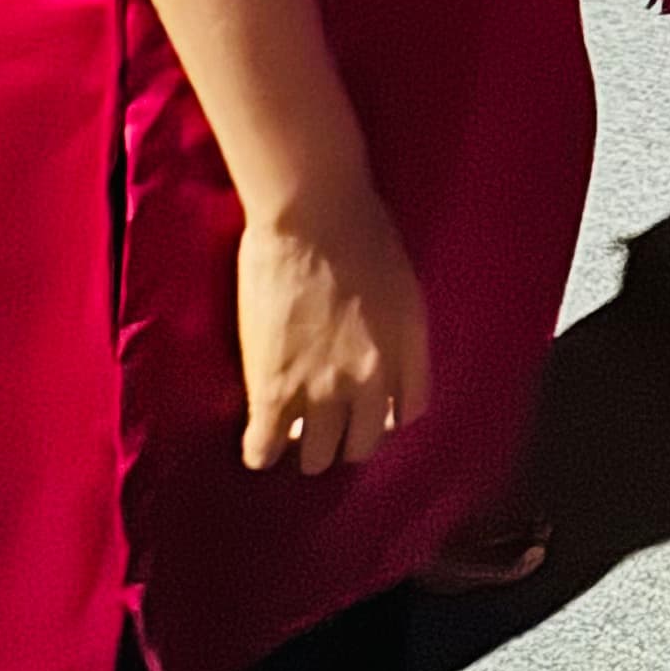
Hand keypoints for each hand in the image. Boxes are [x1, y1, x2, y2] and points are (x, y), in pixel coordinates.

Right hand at [237, 184, 429, 474]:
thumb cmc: (360, 229)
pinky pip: (265, 449)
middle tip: (324, 422)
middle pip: (365, 443)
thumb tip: (379, 357)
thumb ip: (399, 331)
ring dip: (305, 449)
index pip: (410, 412)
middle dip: (346, 437)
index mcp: (408, 350)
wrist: (314, 213)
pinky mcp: (274, 390)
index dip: (386, 415)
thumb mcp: (403, 285)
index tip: (367, 408)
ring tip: (289, 432)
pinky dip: (261, 452)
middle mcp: (373, 379)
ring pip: (317, 457)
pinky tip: (258, 441)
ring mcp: (324, 390)